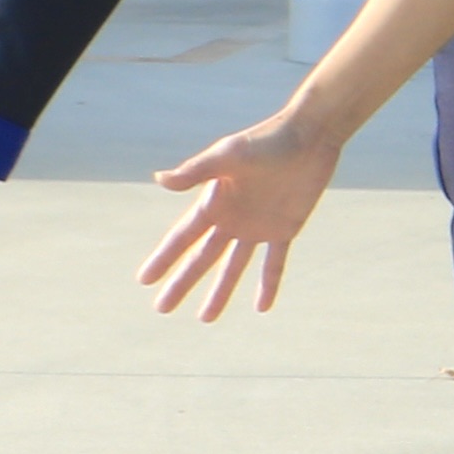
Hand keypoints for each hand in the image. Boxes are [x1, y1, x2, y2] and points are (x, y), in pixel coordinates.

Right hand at [138, 108, 345, 319]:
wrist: (309, 134)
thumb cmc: (267, 140)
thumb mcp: (230, 155)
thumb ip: (197, 170)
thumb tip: (159, 179)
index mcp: (215, 201)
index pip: (182, 237)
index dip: (164, 259)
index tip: (144, 280)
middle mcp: (232, 217)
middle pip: (202, 258)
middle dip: (182, 282)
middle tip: (161, 309)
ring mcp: (258, 226)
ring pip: (234, 267)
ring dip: (220, 292)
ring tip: (205, 319)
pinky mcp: (286, 228)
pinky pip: (274, 263)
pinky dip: (268, 284)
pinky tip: (262, 307)